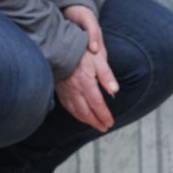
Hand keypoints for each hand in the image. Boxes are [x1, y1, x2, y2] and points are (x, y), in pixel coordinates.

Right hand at [56, 6, 118, 131]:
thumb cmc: (80, 51)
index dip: (104, 115)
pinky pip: (68, 106)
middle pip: (86, 112)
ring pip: (76, 111)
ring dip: (87, 120)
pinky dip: (76, 114)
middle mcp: (74, 89)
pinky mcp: (59, 89)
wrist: (57, 45)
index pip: (97, 104)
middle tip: (104, 127)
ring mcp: (65, 90)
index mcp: (85, 82)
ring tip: (95, 125)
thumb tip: (115, 90)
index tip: (110, 122)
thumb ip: (106, 75)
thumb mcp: (97, 59)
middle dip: (96, 122)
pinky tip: (80, 115)